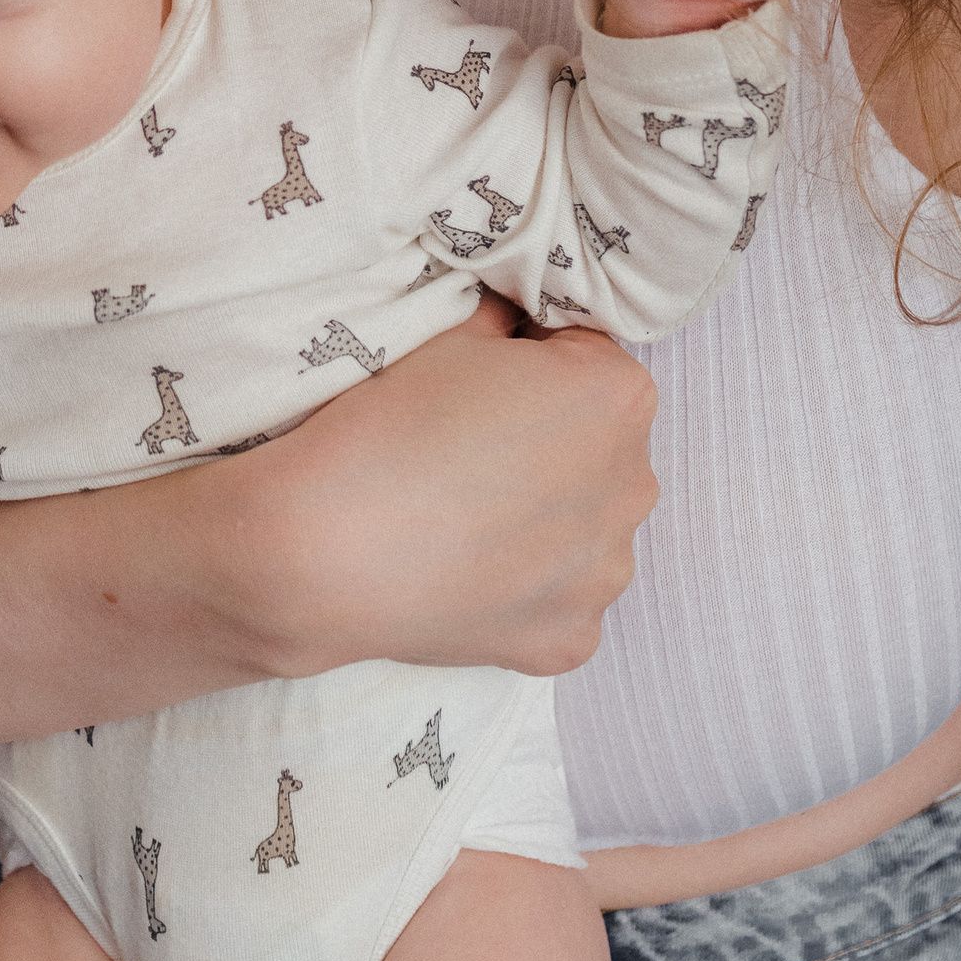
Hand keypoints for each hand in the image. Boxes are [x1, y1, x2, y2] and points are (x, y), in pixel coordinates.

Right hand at [245, 298, 658, 680]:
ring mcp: (606, 572)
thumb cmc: (388, 429)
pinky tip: (464, 575)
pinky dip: (523, 588)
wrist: (326, 551)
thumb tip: (512, 324)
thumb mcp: (450, 334)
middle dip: (549, 445)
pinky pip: (561, 598)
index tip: (477, 388)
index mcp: (619, 396)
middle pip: (597, 448)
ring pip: (584, 527)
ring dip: (543, 520)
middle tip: (465, 454)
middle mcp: (635, 485)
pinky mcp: (573, 639)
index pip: (588, 358)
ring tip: (462, 521)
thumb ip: (505, 321)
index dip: (530, 364)